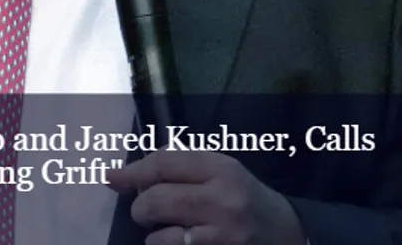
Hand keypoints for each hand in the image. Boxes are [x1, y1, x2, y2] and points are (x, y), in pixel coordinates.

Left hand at [107, 150, 305, 244]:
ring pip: (159, 237)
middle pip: (155, 201)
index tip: (114, 178)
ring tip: (167, 228)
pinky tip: (180, 242)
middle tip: (146, 211)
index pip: (163, 164)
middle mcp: (223, 201)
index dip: (133, 172)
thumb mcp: (219, 170)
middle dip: (140, 208)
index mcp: (222, 169)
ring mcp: (222, 236)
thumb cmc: (243, 197)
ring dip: (153, 234)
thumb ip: (175, 166)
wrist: (287, 234)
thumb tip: (117, 176)